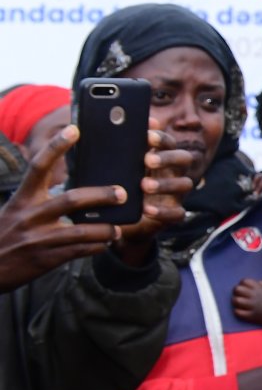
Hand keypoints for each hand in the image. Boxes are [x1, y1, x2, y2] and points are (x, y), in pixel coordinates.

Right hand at [0, 126, 128, 290]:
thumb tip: (79, 193)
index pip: (39, 166)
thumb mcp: (17, 211)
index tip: (74, 130)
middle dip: (101, 196)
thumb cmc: (7, 234)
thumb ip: (40, 200)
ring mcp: (39, 238)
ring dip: (106, 229)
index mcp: (23, 198)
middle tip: (122, 193)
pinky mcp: (46, 259)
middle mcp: (30, 215)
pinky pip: (80, 251)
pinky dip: (97, 246)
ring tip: (118, 228)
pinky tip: (105, 243)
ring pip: (82, 230)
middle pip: (72, 200)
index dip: (56, 146)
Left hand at [109, 129, 197, 261]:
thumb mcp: (109, 169)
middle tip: (148, 160)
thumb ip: (105, 151)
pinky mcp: (173, 213)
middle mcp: (172, 172)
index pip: (168, 142)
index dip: (161, 138)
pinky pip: (178, 213)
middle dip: (167, 158)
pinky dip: (164, 211)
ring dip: (166, 183)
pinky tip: (146, 210)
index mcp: (159, 156)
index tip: (147, 136)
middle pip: (184, 158)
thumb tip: (82, 128)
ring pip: (185, 184)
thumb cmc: (114, 186)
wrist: (117, 220)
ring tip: (145, 185)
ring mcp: (176, 193)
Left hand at [231, 278, 261, 330]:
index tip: (243, 287)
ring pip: (236, 300)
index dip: (242, 283)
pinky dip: (237, 311)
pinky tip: (240, 310)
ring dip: (235, 301)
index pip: (244, 281)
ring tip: (238, 303)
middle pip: (237, 289)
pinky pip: (238, 312)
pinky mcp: (250, 316)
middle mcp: (254, 295)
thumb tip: (255, 283)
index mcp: (259, 288)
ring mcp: (251, 306)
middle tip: (239, 295)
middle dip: (236, 291)